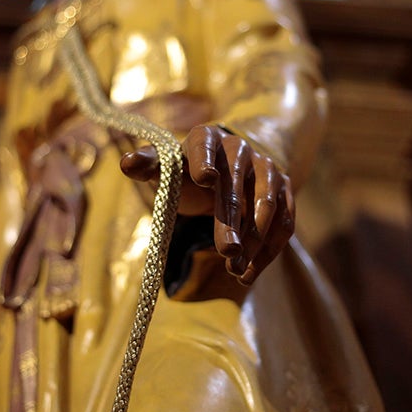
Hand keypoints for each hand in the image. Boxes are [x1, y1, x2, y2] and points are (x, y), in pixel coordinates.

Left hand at [120, 125, 294, 284]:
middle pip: (237, 183)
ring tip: (236, 270)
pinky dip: (269, 250)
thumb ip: (149, 165)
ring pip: (267, 205)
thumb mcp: (167, 167)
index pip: (205, 145)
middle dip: (232, 219)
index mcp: (206, 138)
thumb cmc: (188, 170)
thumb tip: (126, 163)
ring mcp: (266, 169)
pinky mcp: (284, 191)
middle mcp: (240, 149)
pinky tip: (249, 273)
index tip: (205, 179)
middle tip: (227, 251)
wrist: (230, 166)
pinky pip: (285, 222)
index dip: (205, 160)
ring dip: (254, 239)